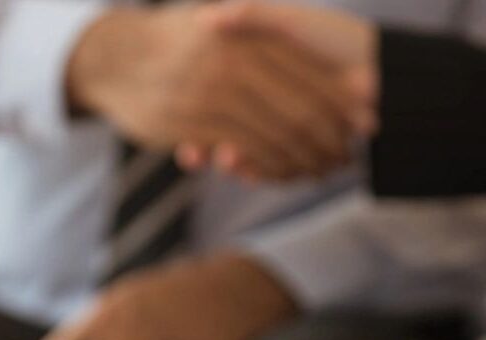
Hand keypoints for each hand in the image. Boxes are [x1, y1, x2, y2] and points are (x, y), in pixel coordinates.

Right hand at [67, 3, 373, 180]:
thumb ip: (261, 26)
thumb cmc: (178, 41)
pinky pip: (243, 152)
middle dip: (329, 139)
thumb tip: (311, 41)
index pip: (311, 73)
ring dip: (301, 161)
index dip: (343, 103)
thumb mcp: (221, 18)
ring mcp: (213, 91)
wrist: (117, 57)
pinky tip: (278, 176)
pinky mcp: (194, 121)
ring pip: (274, 135)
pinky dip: (266, 168)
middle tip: (346, 159)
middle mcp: (235, 58)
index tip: (368, 123)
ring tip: (320, 172)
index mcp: (251, 32)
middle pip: (300, 109)